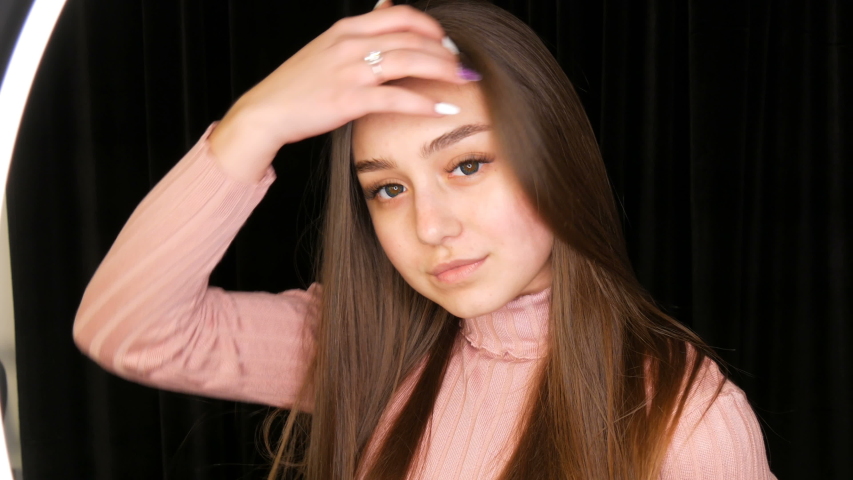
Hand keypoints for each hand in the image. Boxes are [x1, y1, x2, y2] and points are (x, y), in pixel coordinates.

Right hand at [210, 2, 471, 181]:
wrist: (266, 112)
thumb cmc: (298, 85)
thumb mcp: (327, 46)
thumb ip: (360, 30)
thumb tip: (386, 5)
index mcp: (347, 29)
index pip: (401, 15)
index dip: (431, 27)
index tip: (447, 43)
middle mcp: (350, 44)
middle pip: (412, 38)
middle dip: (445, 52)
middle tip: (464, 66)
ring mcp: (349, 71)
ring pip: (409, 61)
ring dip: (442, 71)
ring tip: (463, 82)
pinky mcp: (348, 100)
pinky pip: (396, 97)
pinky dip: (424, 102)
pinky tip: (442, 109)